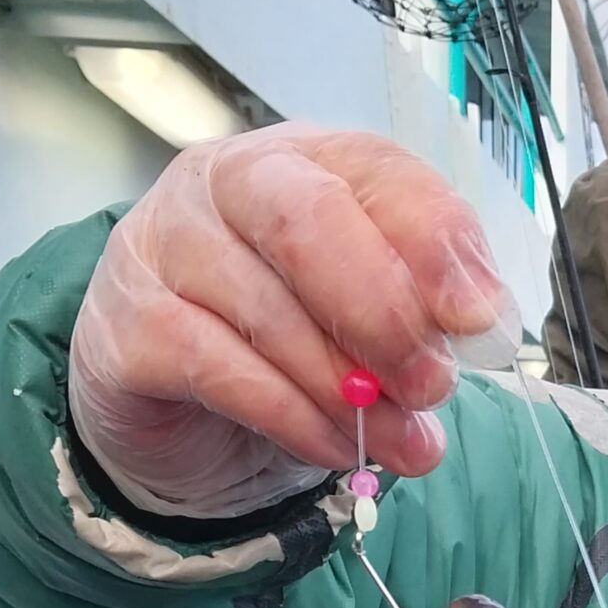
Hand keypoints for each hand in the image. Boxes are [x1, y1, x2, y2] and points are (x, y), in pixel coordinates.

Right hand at [66, 124, 509, 518]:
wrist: (170, 401)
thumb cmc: (281, 339)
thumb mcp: (362, 319)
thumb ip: (419, 312)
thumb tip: (480, 322)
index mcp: (306, 161)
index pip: (376, 170)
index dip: (434, 240)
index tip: (476, 316)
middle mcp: (226, 181)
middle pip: (310, 221)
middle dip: (385, 314)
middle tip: (430, 386)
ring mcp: (163, 244)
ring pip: (269, 307)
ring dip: (348, 391)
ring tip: (396, 441)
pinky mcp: (128, 325)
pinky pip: (220, 370)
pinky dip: (291, 417)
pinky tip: (331, 447)